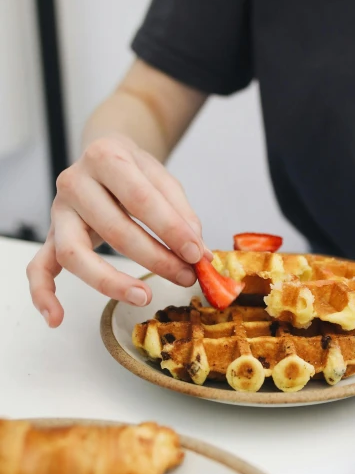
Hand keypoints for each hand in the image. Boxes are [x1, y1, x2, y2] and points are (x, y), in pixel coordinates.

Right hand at [27, 135, 209, 326]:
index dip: (171, 229)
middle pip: (113, 229)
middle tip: (185, 276)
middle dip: (155, 258)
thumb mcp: (163, 179)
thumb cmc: (134, 171)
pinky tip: (56, 317)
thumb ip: (181, 213)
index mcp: (105, 157)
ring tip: (144, 296)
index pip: (140, 198)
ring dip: (110, 281)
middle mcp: (75, 182)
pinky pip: (38, 267)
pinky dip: (42, 294)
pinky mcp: (51, 235)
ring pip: (74, 253)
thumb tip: (198, 253)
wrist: (103, 156)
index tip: (196, 253)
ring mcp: (59, 211)